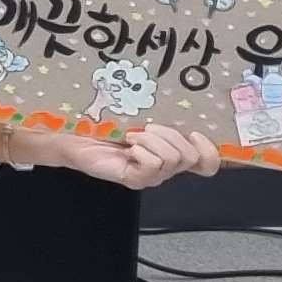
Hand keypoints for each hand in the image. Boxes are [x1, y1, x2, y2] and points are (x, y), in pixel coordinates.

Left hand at [0, 120, 226, 188]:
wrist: (71, 130)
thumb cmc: (106, 117)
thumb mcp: (142, 110)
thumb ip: (166, 111)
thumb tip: (189, 103)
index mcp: (172, 148)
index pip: (208, 162)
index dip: (210, 152)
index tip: (196, 132)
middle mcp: (165, 165)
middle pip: (191, 157)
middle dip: (173, 135)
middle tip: (148, 126)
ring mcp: (149, 174)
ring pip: (173, 160)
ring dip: (154, 140)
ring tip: (133, 134)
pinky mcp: (132, 178)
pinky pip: (152, 169)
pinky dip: (143, 152)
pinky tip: (129, 145)